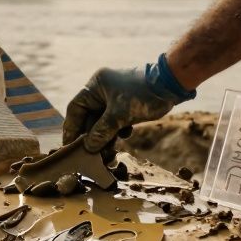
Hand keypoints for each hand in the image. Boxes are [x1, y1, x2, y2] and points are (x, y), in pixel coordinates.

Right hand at [63, 54, 195, 152]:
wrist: (170, 85)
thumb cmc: (142, 94)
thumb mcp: (119, 115)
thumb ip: (101, 131)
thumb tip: (88, 148)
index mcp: (95, 86)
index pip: (75, 109)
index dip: (72, 128)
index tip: (69, 146)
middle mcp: (102, 91)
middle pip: (89, 117)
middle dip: (90, 136)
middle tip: (89, 155)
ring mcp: (114, 98)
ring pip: (103, 122)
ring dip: (104, 137)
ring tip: (106, 153)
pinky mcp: (126, 106)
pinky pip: (115, 122)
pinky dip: (116, 132)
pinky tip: (123, 138)